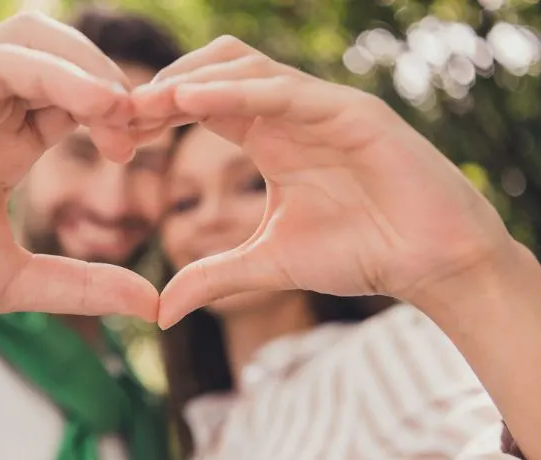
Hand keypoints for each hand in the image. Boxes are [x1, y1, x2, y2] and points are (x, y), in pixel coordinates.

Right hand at [0, 12, 156, 333]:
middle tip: (145, 131)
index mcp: (5, 141)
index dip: (122, 117)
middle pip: (68, 60)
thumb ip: (82, 286)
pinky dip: (54, 73)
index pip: (79, 104)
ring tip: (125, 115)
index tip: (151, 148)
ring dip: (91, 69)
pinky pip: (0, 60)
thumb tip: (154, 302)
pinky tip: (95, 103)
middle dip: (116, 89)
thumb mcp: (12, 283)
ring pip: (38, 41)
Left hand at [132, 37, 517, 327]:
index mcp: (268, 138)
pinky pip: (284, 89)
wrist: (428, 264)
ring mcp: (320, 107)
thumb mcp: (267, 263)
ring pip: (242, 66)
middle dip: (161, 89)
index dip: (155, 115)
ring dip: (188, 80)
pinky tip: (189, 103)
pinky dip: (236, 91)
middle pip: (212, 72)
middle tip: (115, 116)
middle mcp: (289, 113)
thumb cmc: (358, 254)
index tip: (112, 136)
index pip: (199, 106)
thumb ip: (213, 276)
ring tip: (142, 105)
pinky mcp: (350, 112)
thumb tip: (161, 311)